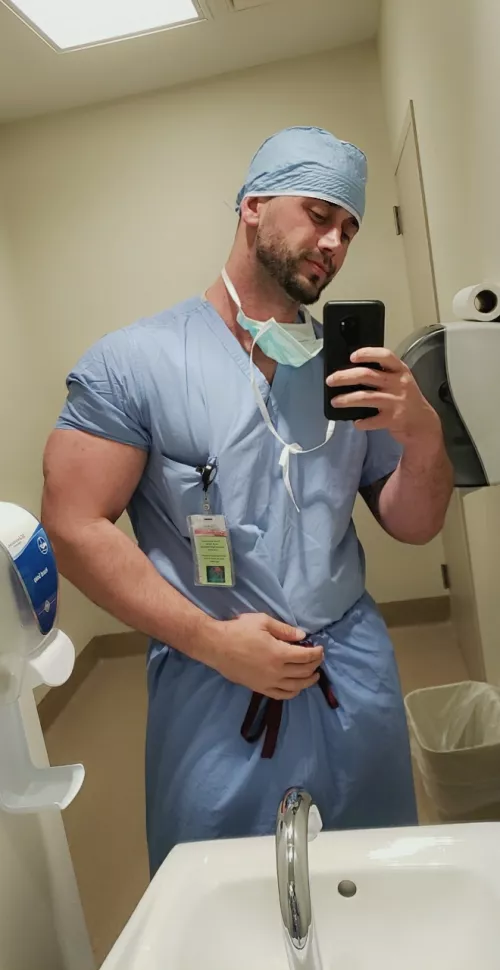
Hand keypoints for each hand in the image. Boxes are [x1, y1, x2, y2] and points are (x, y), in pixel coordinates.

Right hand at [205, 613, 322, 699]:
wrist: (216, 646)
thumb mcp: (263, 622)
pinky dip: (293, 692)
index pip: (306, 657)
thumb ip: (285, 630)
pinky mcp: (260, 688)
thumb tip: (302, 636)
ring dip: (308, 681)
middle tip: (318, 658)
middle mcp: (276, 671)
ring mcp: (268, 682)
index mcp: (279, 653)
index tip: (320, 648)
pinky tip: (296, 687)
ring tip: (313, 675)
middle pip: (304, 672)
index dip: (316, 653)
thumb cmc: (239, 630)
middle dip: (315, 665)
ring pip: (296, 687)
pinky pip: (281, 695)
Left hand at [326, 347, 441, 445]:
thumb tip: (352, 373)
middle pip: (367, 375)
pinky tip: (356, 422)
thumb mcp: (400, 381)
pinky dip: (362, 422)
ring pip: (366, 397)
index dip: (368, 353)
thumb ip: (383, 375)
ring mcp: (396, 402)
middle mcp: (399, 384)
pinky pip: (373, 420)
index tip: (352, 356)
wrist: (423, 424)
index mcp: (400, 371)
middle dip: (345, 377)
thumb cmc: (407, 400)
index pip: (385, 356)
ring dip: (347, 399)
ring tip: (335, 401)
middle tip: (330, 380)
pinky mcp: (393, 419)